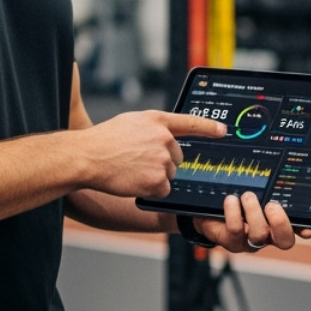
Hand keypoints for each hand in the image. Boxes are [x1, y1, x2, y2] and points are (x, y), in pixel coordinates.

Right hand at [78, 111, 225, 197]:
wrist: (87, 157)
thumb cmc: (104, 140)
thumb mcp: (131, 123)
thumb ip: (152, 127)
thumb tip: (167, 139)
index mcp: (157, 120)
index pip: (190, 122)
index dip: (209, 127)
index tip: (223, 131)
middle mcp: (164, 138)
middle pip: (177, 157)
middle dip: (162, 162)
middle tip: (137, 160)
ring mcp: (162, 160)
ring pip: (169, 174)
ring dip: (154, 176)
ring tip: (131, 169)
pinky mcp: (158, 180)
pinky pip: (163, 189)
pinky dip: (151, 190)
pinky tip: (133, 181)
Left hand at [190, 192, 310, 253]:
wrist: (207, 208)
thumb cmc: (237, 195)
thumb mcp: (256, 187)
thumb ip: (270, 182)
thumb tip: (281, 161)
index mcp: (279, 220)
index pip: (302, 228)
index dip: (309, 229)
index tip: (309, 227)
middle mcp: (268, 234)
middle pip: (285, 240)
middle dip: (281, 224)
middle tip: (272, 205)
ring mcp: (249, 240)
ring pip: (259, 235)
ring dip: (253, 212)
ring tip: (247, 196)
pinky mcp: (231, 241)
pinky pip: (235, 231)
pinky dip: (233, 213)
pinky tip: (230, 200)